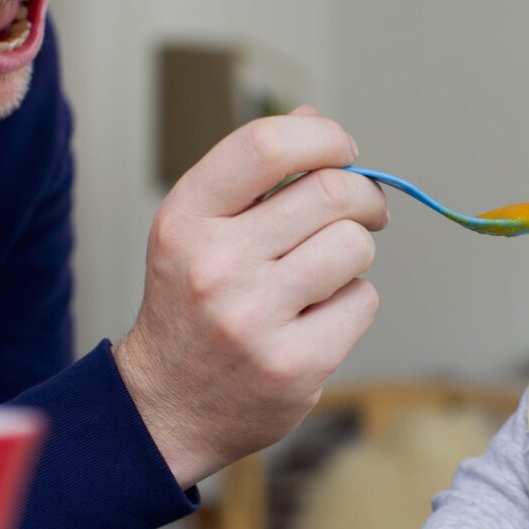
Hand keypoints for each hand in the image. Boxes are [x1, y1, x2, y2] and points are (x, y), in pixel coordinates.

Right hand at [113, 106, 386, 488]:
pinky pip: (363, 300)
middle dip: (362, 196)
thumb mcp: (199, 231)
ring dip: (353, 253)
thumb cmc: (192, 305)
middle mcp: (214, 266)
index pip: (265, 145)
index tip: (343, 150)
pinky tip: (317, 317)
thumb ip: (254, 175)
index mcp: (185, 220)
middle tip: (363, 211)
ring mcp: (255, 319)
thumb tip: (314, 121)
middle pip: (331, 193)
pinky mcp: (295, 364)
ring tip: (324, 272)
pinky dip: (352, 302)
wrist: (164, 408)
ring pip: (355, 246)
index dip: (322, 136)